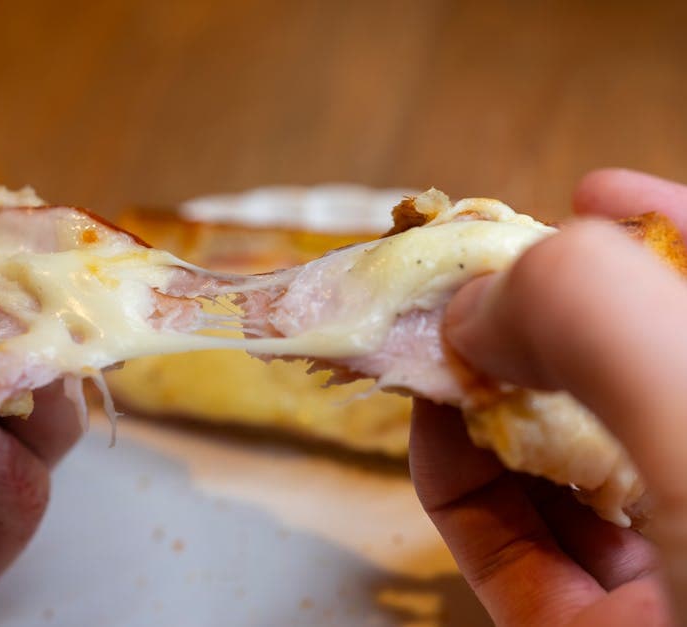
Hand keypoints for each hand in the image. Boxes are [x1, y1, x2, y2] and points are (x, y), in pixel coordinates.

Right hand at [410, 169, 686, 625]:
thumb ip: (596, 320)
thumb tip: (476, 305)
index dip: (664, 225)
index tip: (590, 190)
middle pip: (619, 376)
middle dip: (539, 316)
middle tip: (473, 273)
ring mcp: (662, 568)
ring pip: (559, 457)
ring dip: (477, 393)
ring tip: (427, 343)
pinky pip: (505, 540)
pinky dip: (451, 475)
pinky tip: (423, 422)